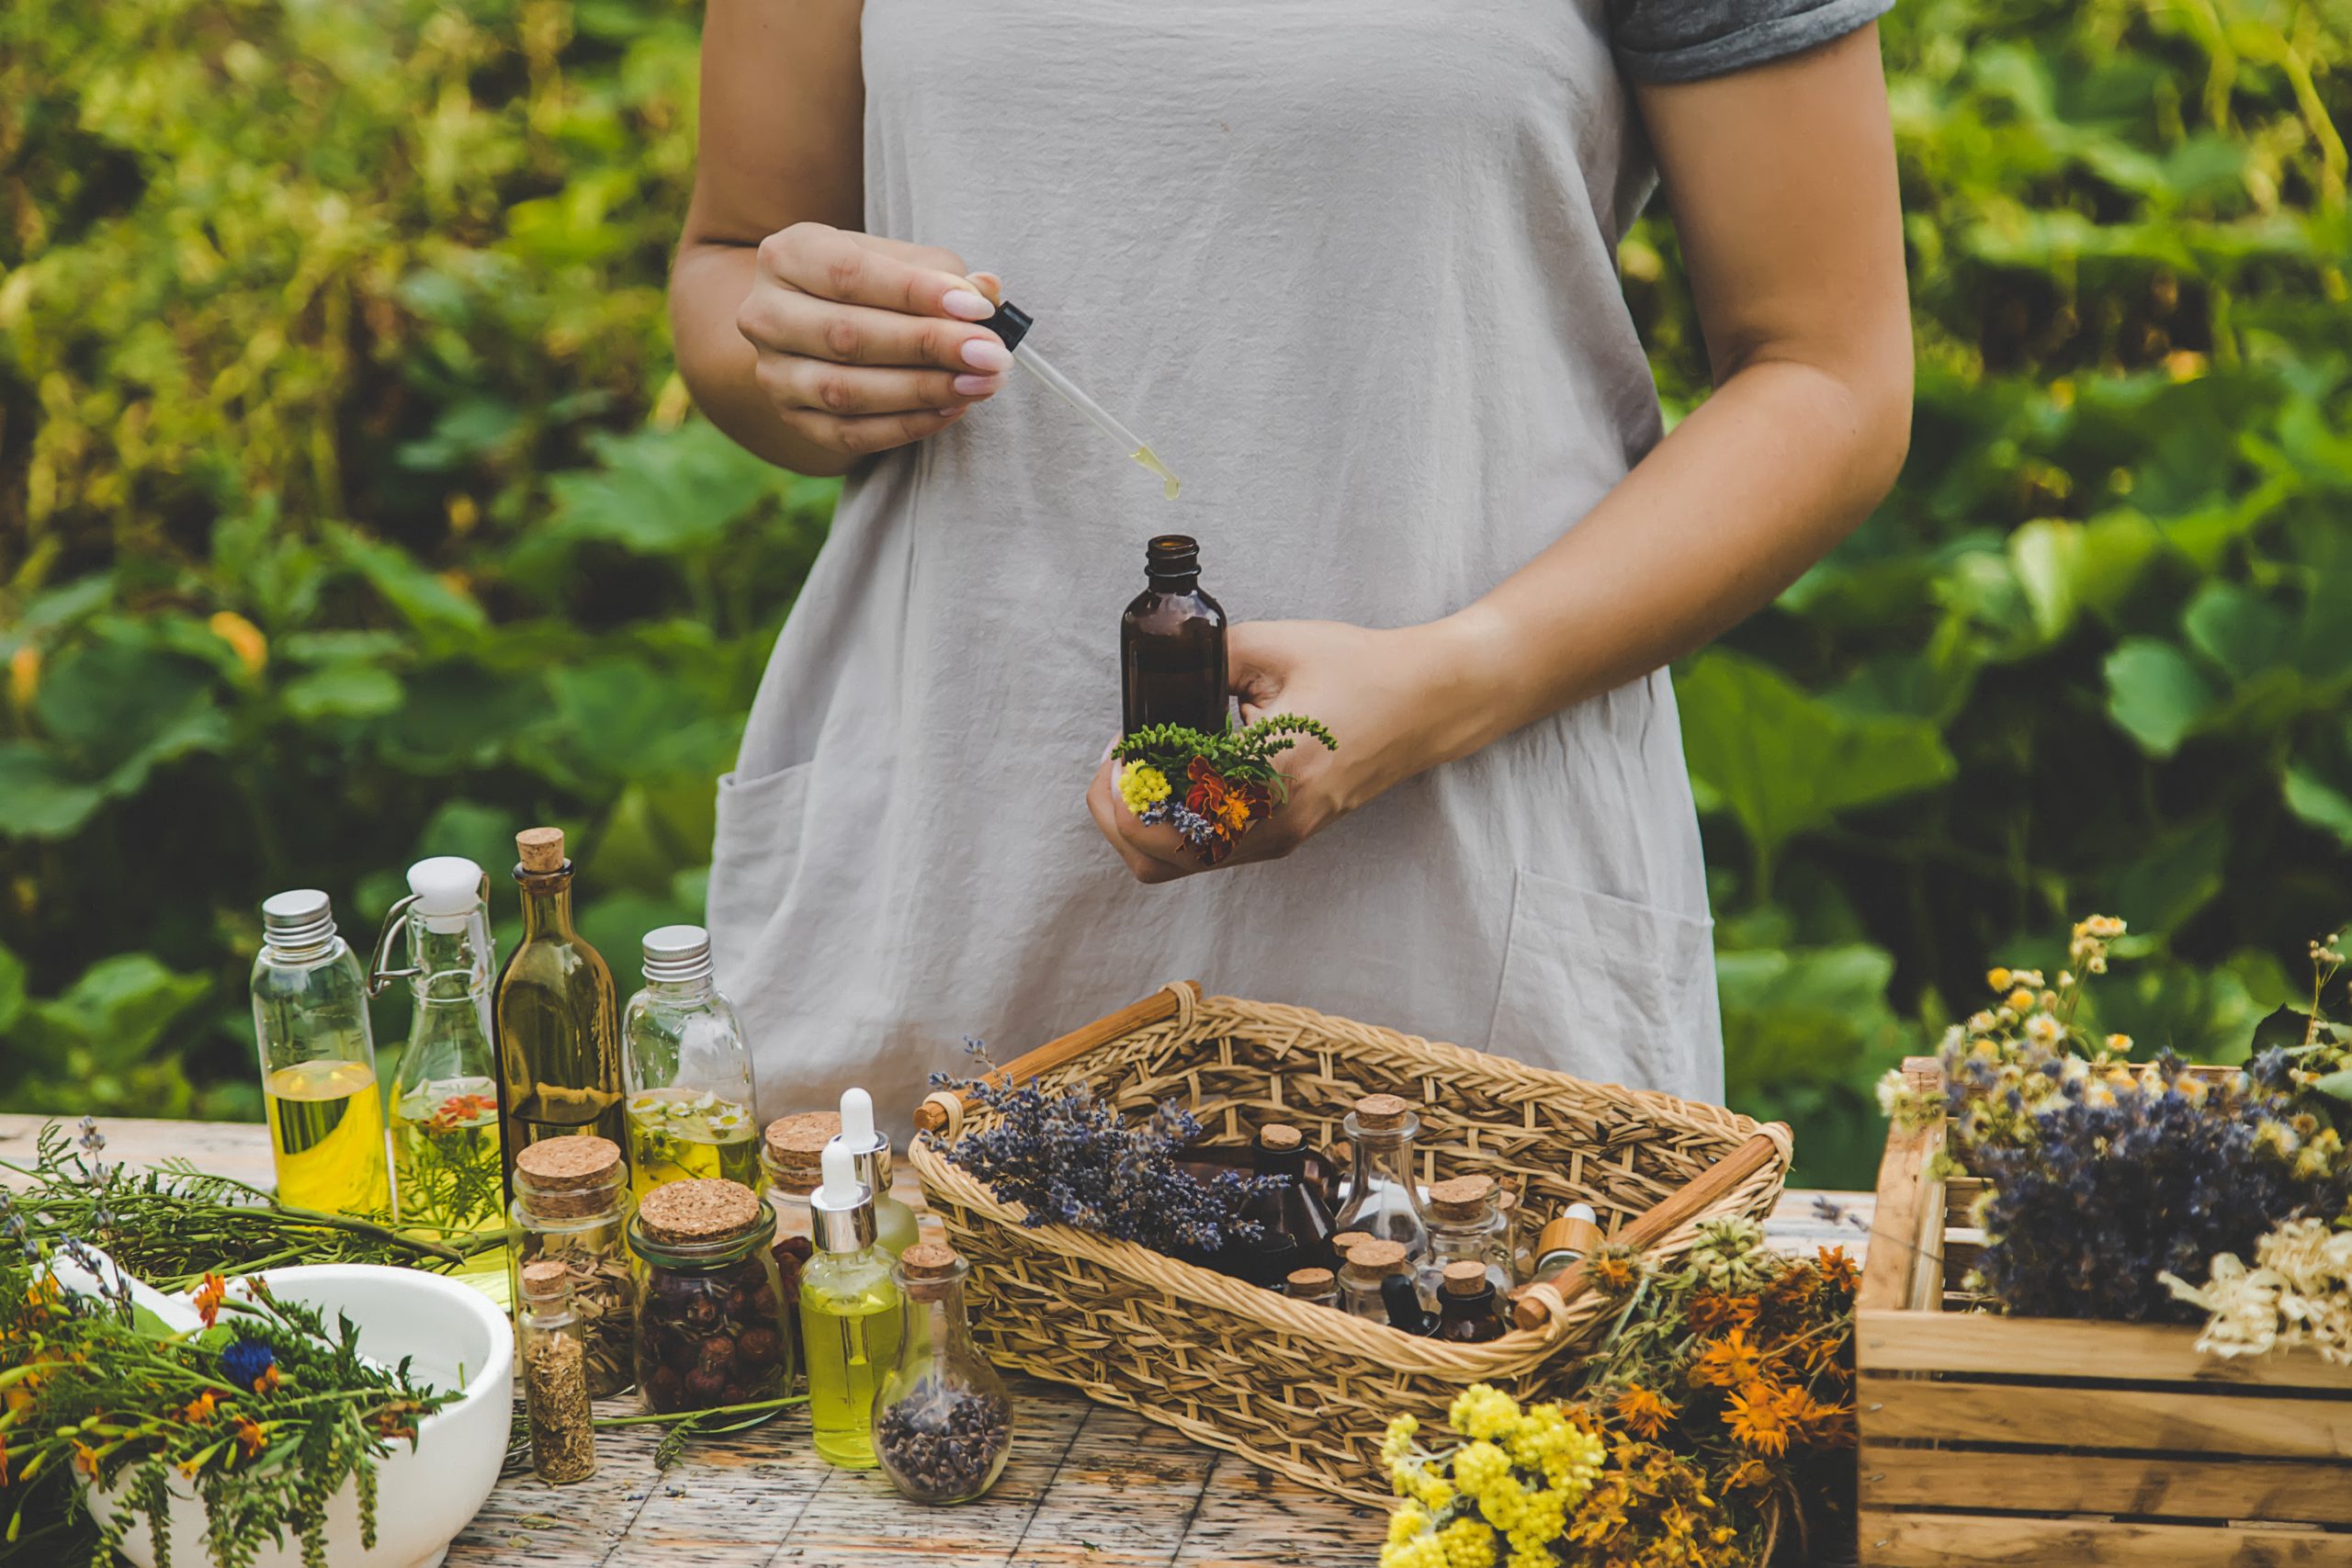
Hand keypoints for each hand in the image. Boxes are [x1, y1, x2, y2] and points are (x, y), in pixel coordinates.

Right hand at [734, 223, 1009, 460]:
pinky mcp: (792, 418)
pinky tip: (951, 409)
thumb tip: (986, 290)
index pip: (850, 274)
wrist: (814, 326)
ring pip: (845, 390)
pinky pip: (850, 433)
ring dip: (922, 390)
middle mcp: (765, 313)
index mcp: (788, 255)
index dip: (916, 293)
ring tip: (980, 384)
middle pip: (847, 335)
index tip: (978, 309)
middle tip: (992, 354)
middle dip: (929, 346)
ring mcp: (773, 372)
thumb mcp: (899, 261)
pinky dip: (906, 425)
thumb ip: (942, 273)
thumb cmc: (870, 285)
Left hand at [1086, 617, 1501, 882]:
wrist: (1426, 701)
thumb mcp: (1270, 648)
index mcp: (1267, 779)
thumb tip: (1149, 679)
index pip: (1159, 821)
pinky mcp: (1284, 837)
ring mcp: (1280, 839)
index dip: (1119, 787)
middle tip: (1120, 760)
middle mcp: (1273, 825)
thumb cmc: (1357, 669)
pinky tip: (1177, 778)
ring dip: (1145, 824)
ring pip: (1178, 865)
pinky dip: (1175, 826)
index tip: (1119, 744)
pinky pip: (1209, 853)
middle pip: (1156, 858)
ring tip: (1144, 768)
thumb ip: (1201, 662)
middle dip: (1118, 813)